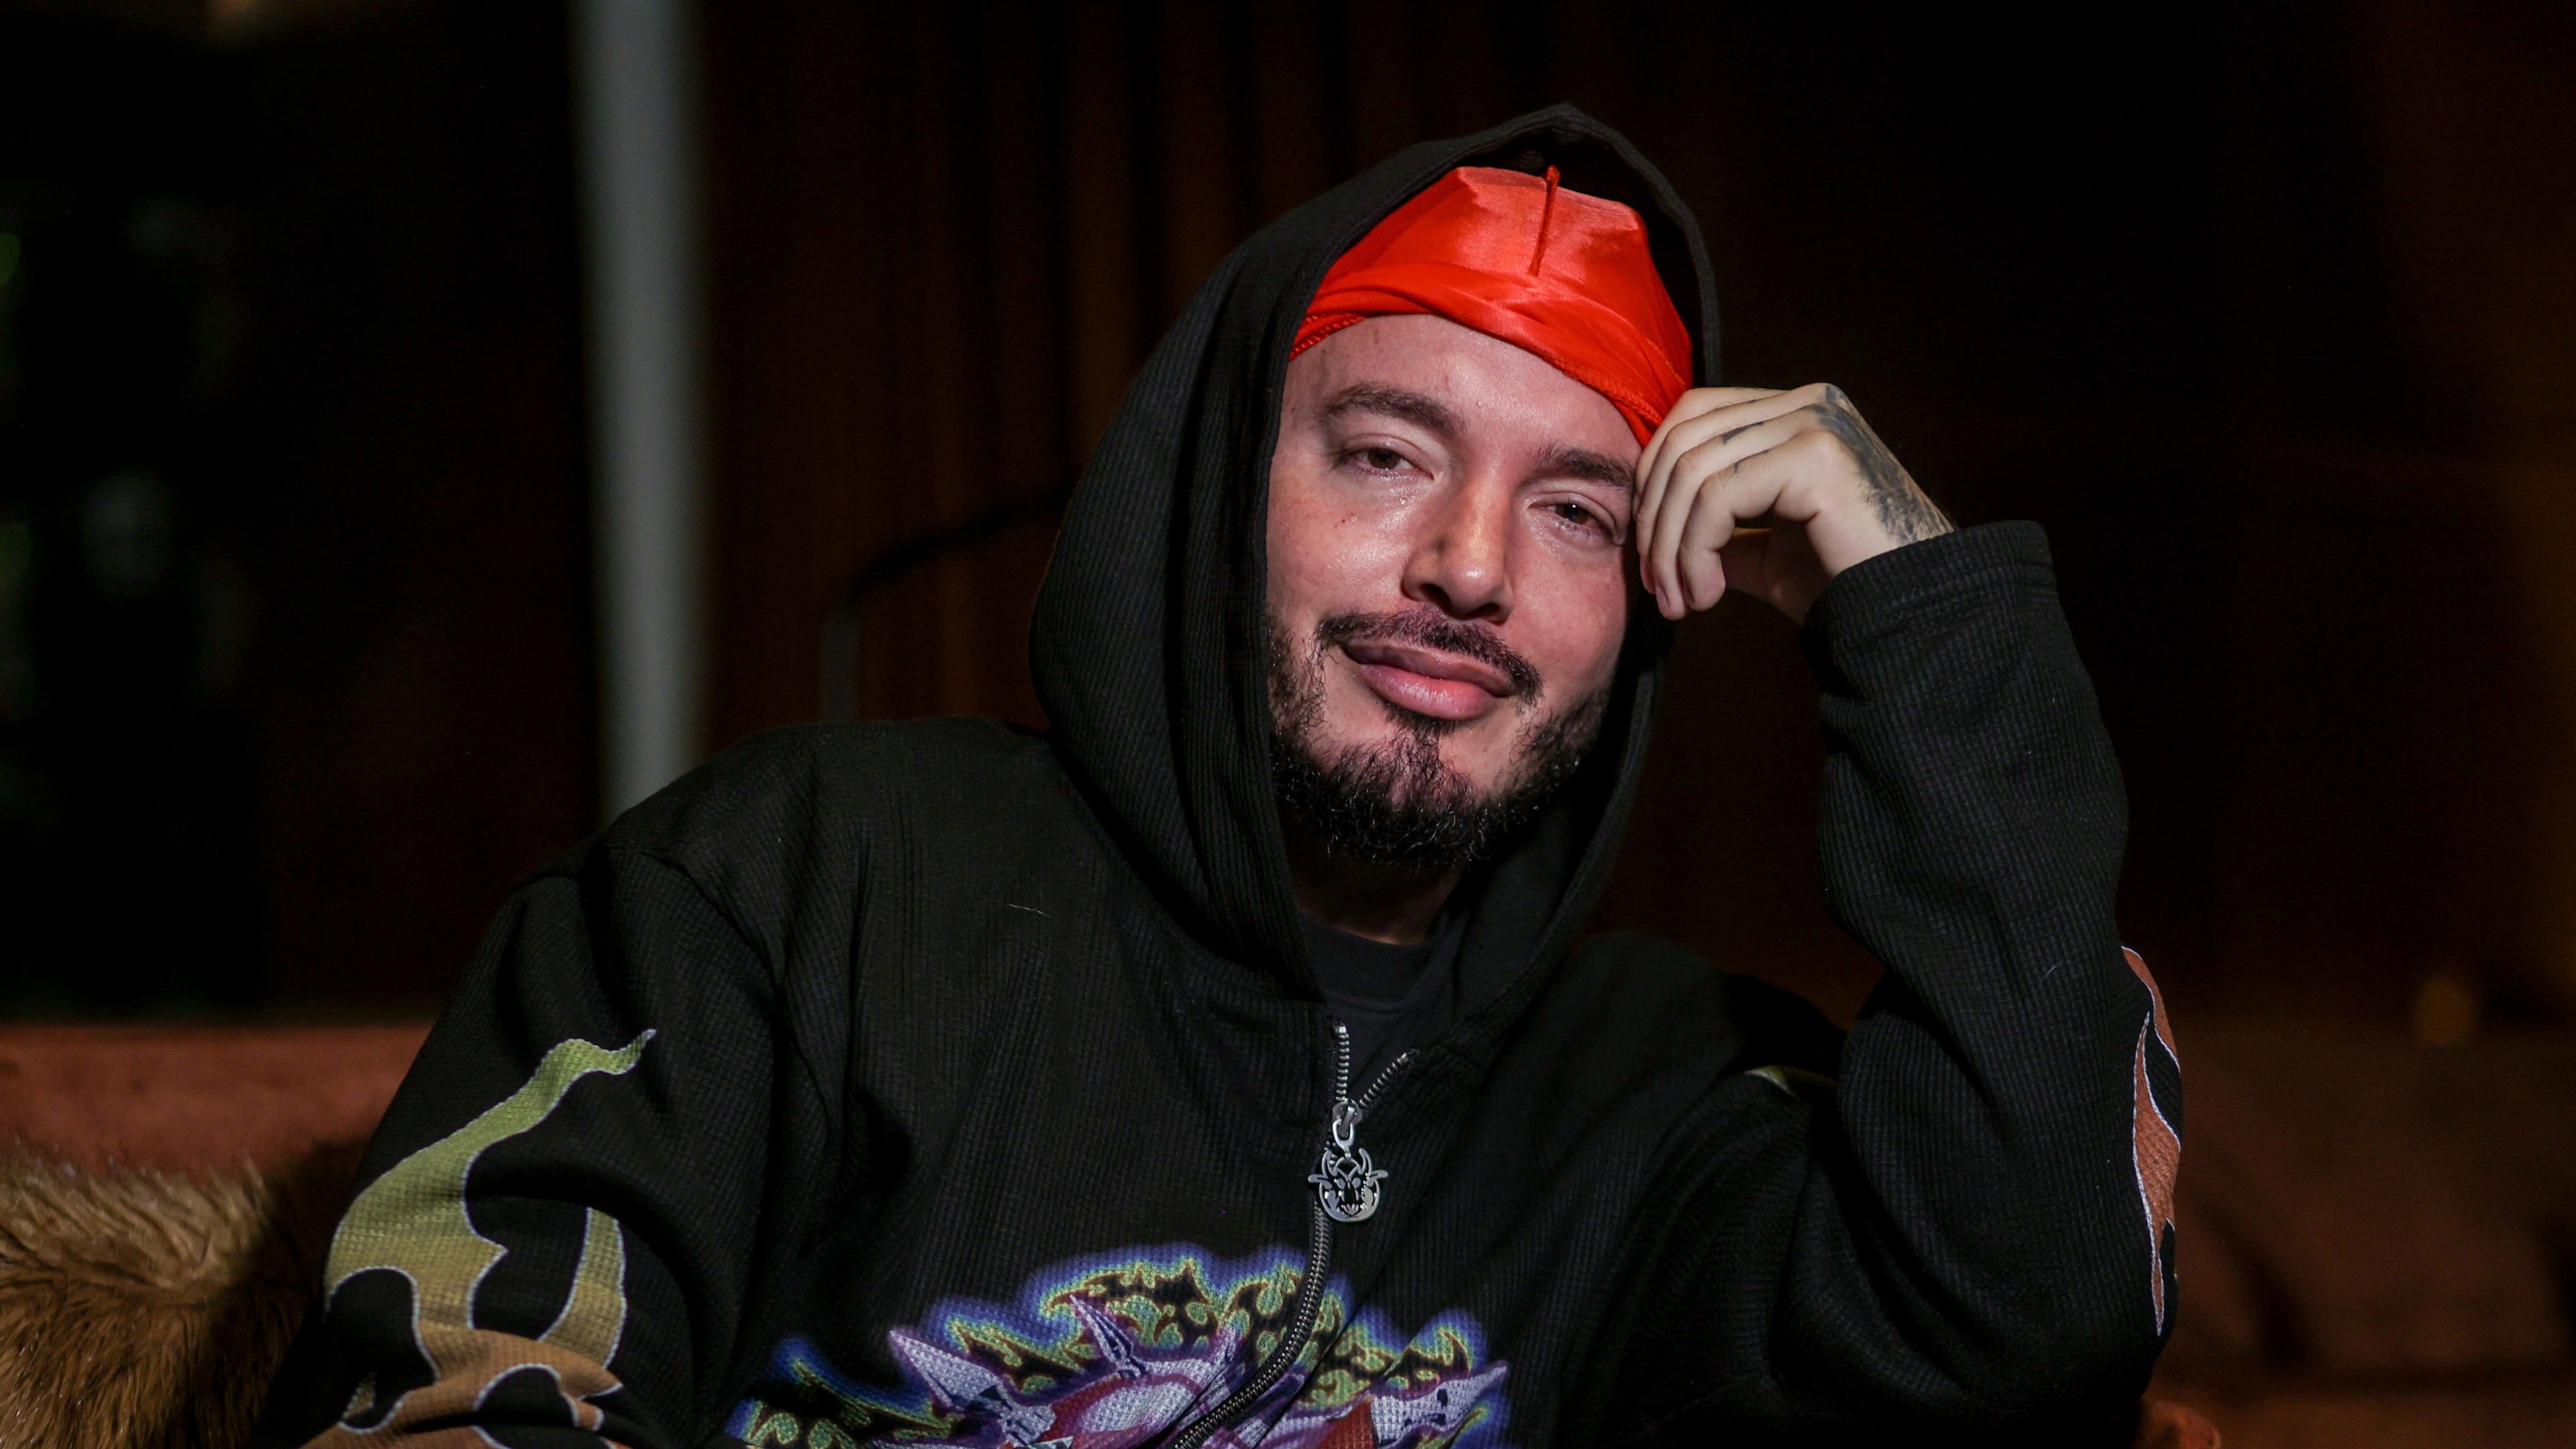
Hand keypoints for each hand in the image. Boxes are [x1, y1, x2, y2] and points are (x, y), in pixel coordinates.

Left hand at [1634, 383, 1949, 623]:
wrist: (1912, 614)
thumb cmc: (1846, 584)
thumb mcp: (1769, 551)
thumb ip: (1720, 528)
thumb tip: (1656, 531)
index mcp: (1796, 412)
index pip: (1692, 418)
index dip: (1653, 483)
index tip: (1653, 559)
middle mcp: (1807, 402)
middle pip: (1684, 438)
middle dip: (1654, 520)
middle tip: (1657, 590)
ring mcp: (1815, 421)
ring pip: (1693, 470)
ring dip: (1671, 547)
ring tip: (1683, 602)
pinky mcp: (1817, 454)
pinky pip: (1717, 496)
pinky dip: (1695, 551)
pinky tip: (1709, 595)